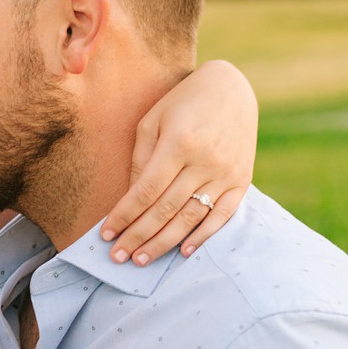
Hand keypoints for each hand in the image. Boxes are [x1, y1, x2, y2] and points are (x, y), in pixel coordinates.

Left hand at [101, 58, 257, 265]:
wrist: (232, 89)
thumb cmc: (183, 102)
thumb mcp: (153, 121)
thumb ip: (141, 160)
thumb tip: (131, 200)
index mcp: (179, 142)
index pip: (146, 191)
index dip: (124, 215)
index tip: (106, 234)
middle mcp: (205, 161)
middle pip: (165, 209)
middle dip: (138, 236)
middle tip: (117, 258)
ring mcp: (226, 173)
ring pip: (191, 217)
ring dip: (164, 243)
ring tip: (141, 259)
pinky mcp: (241, 180)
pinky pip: (222, 216)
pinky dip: (203, 236)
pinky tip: (184, 252)